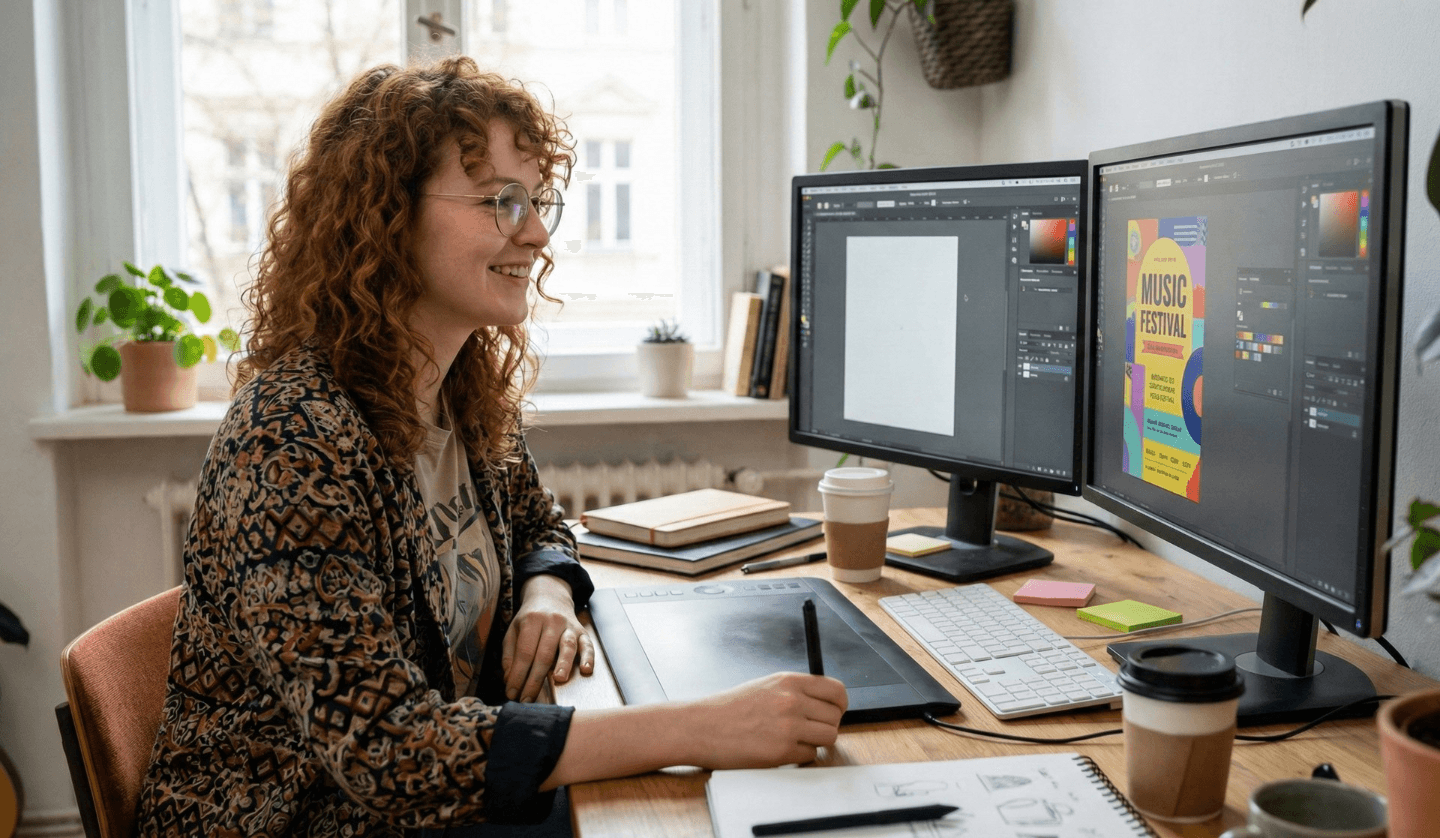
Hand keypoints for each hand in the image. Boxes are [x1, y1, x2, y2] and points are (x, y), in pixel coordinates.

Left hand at [502, 575, 594, 701]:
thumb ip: (510, 655)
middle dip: (535, 680)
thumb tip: (509, 680)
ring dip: (564, 664)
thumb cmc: (530, 619)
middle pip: (545, 653)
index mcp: (531, 620)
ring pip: (568, 646)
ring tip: (558, 680)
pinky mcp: (582, 631)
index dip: (518, 674)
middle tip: (528, 699)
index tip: (512, 693)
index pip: (524, 652)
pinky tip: (586, 670)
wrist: (550, 597)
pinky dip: (588, 657)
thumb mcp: (513, 631)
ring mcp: (569, 626)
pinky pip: (587, 644)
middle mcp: (552, 621)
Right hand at [685, 672, 847, 768]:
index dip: (840, 704)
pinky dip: (800, 756)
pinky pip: (809, 756)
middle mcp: (792, 701)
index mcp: (789, 681)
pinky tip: (781, 750)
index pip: (836, 690)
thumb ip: (796, 691)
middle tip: (810, 730)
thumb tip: (824, 704)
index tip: (835, 712)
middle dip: (826, 726)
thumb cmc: (730, 708)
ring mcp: (788, 727)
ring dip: (815, 742)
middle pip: (835, 717)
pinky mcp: (781, 752)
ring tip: (795, 740)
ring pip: (828, 737)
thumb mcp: (767, 686)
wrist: (702, 726)